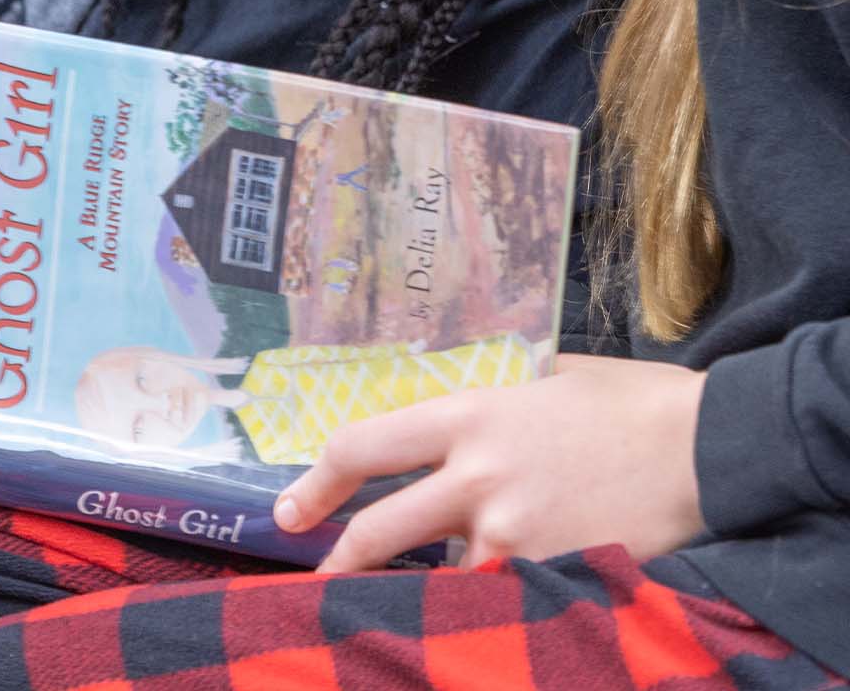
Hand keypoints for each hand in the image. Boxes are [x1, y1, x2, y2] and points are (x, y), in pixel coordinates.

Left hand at [274, 355, 705, 572]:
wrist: (700, 444)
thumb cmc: (629, 402)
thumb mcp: (547, 378)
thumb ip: (499, 400)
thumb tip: (474, 421)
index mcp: (470, 413)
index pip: (364, 446)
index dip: (315, 482)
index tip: (291, 509)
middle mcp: (477, 474)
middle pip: (377, 531)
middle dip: (338, 563)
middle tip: (317, 582)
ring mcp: (510, 532)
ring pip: (436, 578)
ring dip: (423, 592)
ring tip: (406, 606)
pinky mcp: (548, 575)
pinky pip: (495, 600)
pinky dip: (484, 606)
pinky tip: (482, 614)